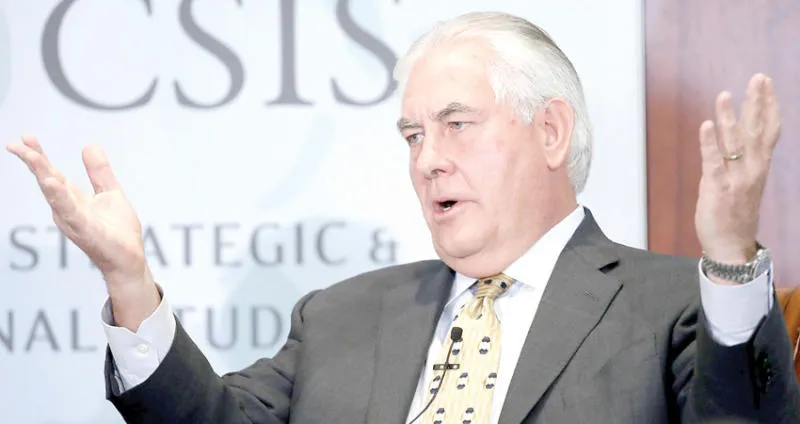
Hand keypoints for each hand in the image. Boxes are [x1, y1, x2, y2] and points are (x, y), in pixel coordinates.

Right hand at [7, 136, 157, 328]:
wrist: (129, 258)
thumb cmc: (118, 231)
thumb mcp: (110, 193)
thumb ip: (99, 172)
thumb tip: (89, 145)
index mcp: (72, 199)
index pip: (52, 173)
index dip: (39, 156)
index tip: (26, 137)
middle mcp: (67, 209)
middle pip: (47, 180)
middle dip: (33, 161)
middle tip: (16, 143)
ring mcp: (73, 220)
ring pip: (54, 194)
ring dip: (42, 175)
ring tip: (32, 156)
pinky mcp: (84, 229)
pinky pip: (70, 211)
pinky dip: (60, 198)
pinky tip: (52, 184)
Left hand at [695, 74, 779, 276]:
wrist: (731, 244)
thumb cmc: (735, 210)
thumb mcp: (746, 179)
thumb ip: (743, 156)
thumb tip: (737, 130)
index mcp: (760, 165)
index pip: (769, 130)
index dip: (768, 105)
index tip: (766, 83)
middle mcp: (753, 169)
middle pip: (757, 130)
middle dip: (757, 103)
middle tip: (758, 78)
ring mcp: (736, 178)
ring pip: (734, 143)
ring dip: (729, 118)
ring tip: (724, 95)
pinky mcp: (717, 188)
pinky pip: (713, 162)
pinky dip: (709, 143)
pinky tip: (706, 125)